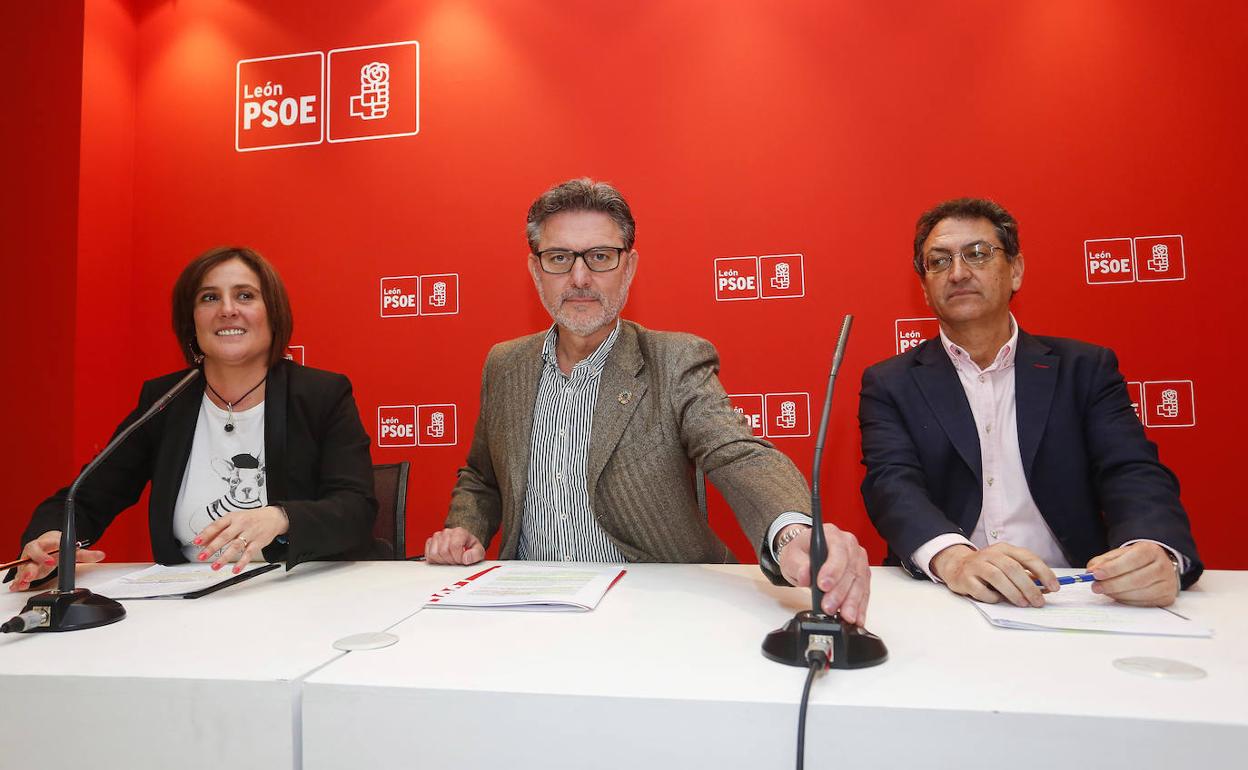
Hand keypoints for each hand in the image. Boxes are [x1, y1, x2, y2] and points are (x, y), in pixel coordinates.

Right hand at [8, 530, 105, 591]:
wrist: (47, 543)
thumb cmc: (56, 546)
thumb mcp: (71, 549)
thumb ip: (85, 553)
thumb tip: (101, 555)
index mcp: (47, 543)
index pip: (45, 546)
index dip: (46, 554)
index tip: (51, 560)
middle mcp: (35, 551)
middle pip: (31, 557)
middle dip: (31, 567)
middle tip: (32, 575)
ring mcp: (29, 561)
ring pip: (23, 567)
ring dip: (22, 576)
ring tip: (23, 583)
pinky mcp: (26, 570)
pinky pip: (19, 576)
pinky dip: (18, 582)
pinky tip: (16, 587)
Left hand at [193, 506, 288, 573]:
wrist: (274, 517)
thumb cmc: (251, 519)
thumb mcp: (234, 520)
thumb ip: (219, 531)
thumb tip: (203, 542)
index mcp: (233, 517)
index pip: (217, 525)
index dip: (206, 534)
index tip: (196, 542)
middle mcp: (241, 524)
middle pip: (225, 536)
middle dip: (212, 547)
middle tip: (202, 556)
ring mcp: (250, 533)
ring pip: (236, 546)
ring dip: (225, 557)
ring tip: (215, 566)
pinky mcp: (258, 542)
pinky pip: (249, 553)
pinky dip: (242, 562)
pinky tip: (236, 569)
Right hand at [424, 527, 484, 564]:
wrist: (464, 544)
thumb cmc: (470, 548)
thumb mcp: (479, 551)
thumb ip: (476, 554)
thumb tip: (466, 558)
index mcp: (460, 532)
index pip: (454, 546)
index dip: (458, 557)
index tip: (462, 560)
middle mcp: (447, 532)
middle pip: (443, 551)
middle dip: (451, 560)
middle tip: (457, 560)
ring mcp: (437, 536)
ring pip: (434, 554)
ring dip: (443, 561)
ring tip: (450, 559)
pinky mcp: (430, 542)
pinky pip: (428, 554)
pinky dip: (435, 560)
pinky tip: (443, 558)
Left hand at [777, 523, 870, 624]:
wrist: (805, 555)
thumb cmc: (800, 552)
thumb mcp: (792, 556)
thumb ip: (798, 565)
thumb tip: (805, 575)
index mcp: (831, 534)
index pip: (837, 551)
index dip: (832, 569)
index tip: (823, 586)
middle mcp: (849, 545)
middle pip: (850, 569)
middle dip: (840, 592)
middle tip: (829, 607)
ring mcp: (858, 560)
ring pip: (859, 582)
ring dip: (852, 602)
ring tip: (845, 616)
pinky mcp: (862, 574)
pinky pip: (864, 591)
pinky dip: (860, 606)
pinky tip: (857, 617)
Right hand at [932, 543, 1058, 606]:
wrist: (956, 566)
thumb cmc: (987, 568)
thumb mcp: (1006, 566)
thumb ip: (1025, 575)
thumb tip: (1045, 589)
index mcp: (1004, 549)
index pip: (1027, 558)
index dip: (1043, 572)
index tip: (1054, 587)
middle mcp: (990, 554)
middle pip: (1013, 568)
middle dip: (1029, 587)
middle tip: (1038, 601)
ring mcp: (976, 565)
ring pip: (997, 577)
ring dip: (1013, 592)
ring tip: (1023, 603)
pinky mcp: (965, 578)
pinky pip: (981, 590)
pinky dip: (992, 597)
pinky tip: (997, 599)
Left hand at [1088, 542, 1178, 606]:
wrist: (1156, 566)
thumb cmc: (1135, 560)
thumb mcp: (1119, 555)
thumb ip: (1103, 561)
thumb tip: (1091, 571)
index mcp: (1151, 550)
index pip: (1132, 560)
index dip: (1112, 568)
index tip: (1095, 574)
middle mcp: (1163, 566)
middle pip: (1136, 579)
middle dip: (1112, 584)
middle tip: (1096, 587)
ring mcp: (1167, 583)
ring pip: (1140, 593)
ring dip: (1118, 594)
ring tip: (1105, 591)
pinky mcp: (1167, 597)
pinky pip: (1144, 603)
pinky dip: (1127, 601)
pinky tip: (1118, 596)